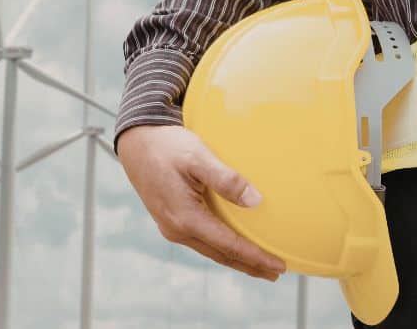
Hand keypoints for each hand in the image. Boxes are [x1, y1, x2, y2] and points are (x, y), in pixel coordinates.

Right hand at [117, 125, 285, 280]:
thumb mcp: (198, 157)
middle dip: (249, 266)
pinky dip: (221, 247)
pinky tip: (231, 245)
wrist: (136, 141)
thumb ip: (226, 179)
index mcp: (185, 217)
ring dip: (236, 259)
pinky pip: (201, 240)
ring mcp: (171, 226)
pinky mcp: (170, 220)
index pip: (229, 245)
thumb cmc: (167, 146)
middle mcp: (176, 228)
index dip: (256, 257)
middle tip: (276, 274)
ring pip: (210, 250)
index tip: (279, 266)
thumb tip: (256, 201)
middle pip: (220, 255)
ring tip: (259, 265)